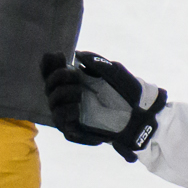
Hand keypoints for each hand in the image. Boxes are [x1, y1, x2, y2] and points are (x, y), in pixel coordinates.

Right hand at [40, 51, 165, 160]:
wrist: (139, 114)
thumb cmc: (125, 91)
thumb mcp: (112, 71)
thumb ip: (95, 62)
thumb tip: (78, 54)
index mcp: (73, 82)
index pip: (51, 74)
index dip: (49, 65)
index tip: (58, 55)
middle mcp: (68, 99)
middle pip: (49, 88)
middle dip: (58, 78)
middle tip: (74, 75)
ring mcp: (70, 116)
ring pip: (54, 107)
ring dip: (62, 96)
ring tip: (79, 94)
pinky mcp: (76, 132)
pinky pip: (65, 128)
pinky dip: (67, 116)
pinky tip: (77, 110)